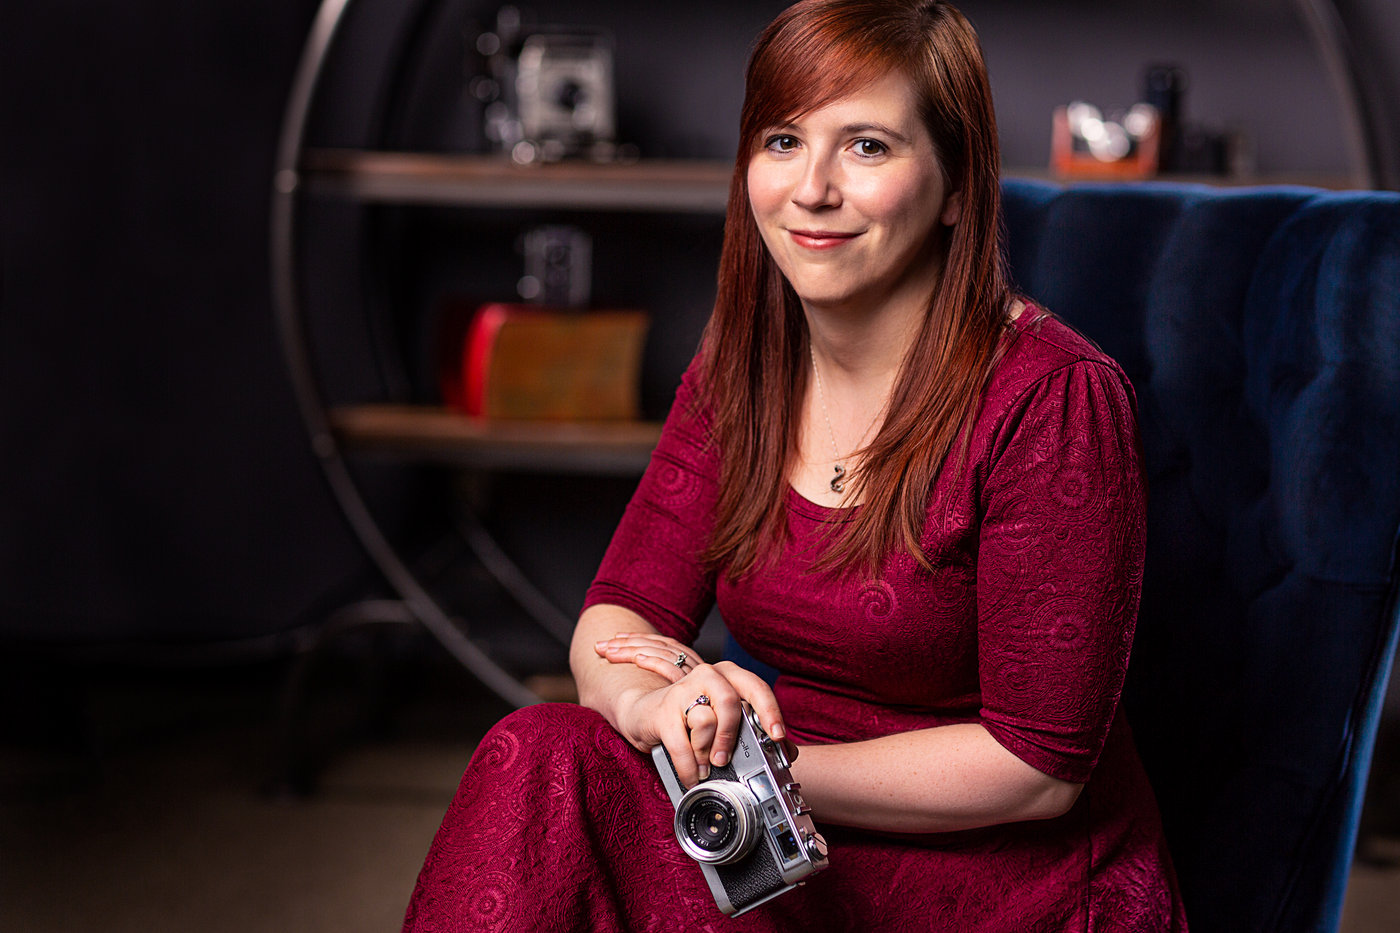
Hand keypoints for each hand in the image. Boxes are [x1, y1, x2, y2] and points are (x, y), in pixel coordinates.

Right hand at [598, 637, 796, 787]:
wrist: (645, 713)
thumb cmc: (691, 717)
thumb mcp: (725, 720)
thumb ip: (756, 732)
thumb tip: (787, 752)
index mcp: (729, 675)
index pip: (756, 687)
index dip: (770, 712)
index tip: (778, 736)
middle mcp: (707, 675)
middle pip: (730, 703)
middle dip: (731, 738)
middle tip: (725, 760)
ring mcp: (683, 689)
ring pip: (705, 721)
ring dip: (706, 752)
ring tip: (705, 766)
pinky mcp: (663, 709)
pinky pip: (682, 744)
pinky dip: (689, 767)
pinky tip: (692, 776)